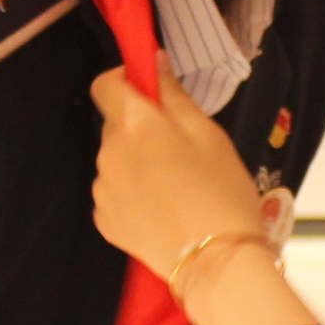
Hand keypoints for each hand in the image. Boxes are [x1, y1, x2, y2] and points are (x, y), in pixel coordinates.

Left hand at [89, 66, 322, 324]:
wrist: (216, 261)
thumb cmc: (221, 191)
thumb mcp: (208, 134)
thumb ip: (173, 95)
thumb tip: (152, 63)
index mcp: (134, 125)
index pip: (105, 84)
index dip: (124, 81)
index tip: (150, 92)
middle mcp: (108, 153)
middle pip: (115, 125)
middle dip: (140, 128)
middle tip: (179, 148)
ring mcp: (103, 190)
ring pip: (116, 160)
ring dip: (136, 162)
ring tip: (175, 185)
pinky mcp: (104, 221)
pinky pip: (115, 193)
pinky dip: (133, 193)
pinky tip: (163, 208)